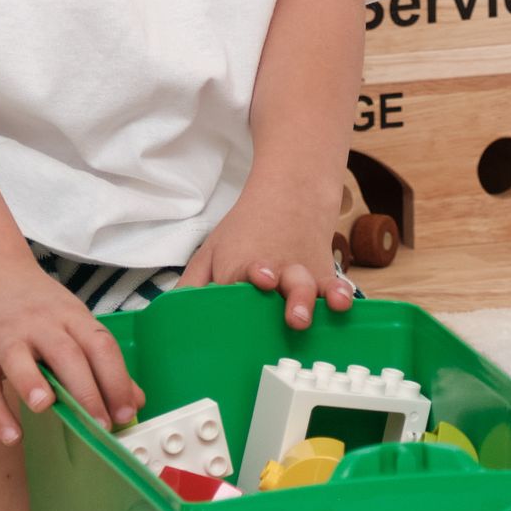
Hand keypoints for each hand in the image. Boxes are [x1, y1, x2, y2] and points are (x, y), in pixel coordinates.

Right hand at [0, 250, 145, 446]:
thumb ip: (101, 361)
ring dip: (33, 383)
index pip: (100, 346)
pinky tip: (11, 435)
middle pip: (66, 354)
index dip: (116, 380)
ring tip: (45, 407)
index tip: (126, 413)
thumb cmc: (37, 305)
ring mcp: (5, 335)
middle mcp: (39, 323)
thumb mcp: (74, 321)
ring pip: (19, 358)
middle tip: (100, 425)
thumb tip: (135, 402)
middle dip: (85, 391)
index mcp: (70, 316)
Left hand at [178, 179, 356, 331]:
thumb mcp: (212, 250)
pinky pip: (334, 287)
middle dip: (276, 298)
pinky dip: (339, 295)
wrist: (291, 195)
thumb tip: (169, 314)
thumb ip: (192, 284)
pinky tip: (342, 303)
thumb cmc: (246, 232)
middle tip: (282, 312)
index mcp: (237, 268)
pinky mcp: (323, 277)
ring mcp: (299, 275)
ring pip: (304, 288)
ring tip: (301, 316)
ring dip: (303, 300)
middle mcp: (271, 274)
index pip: (230, 288)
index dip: (232, 294)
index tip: (238, 294)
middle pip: (272, 288)